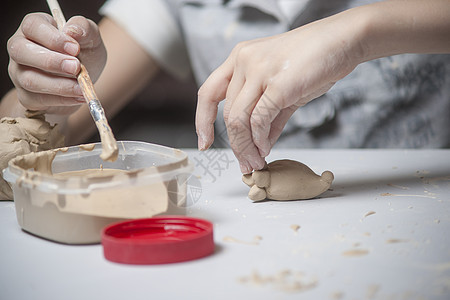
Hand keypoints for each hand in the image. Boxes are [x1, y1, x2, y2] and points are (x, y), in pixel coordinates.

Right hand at [7, 13, 105, 114]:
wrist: (84, 83)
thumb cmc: (85, 54)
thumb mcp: (91, 38)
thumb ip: (84, 28)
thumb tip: (73, 30)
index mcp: (35, 27)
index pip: (32, 26)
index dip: (52, 38)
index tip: (75, 48)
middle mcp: (21, 48)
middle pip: (20, 51)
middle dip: (50, 61)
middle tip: (76, 67)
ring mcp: (20, 73)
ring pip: (29, 79)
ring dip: (59, 85)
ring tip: (81, 87)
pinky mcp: (26, 95)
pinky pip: (38, 100)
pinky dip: (62, 100)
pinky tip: (79, 96)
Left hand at [196, 12, 361, 173]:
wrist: (344, 40)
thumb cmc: (314, 59)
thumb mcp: (282, 85)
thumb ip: (269, 114)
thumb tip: (261, 143)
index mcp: (239, 58)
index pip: (208, 93)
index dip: (203, 120)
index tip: (205, 142)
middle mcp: (244, 61)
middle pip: (228, 114)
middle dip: (236, 145)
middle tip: (246, 163)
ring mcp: (259, 71)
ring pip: (239, 120)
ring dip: (246, 148)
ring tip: (255, 162)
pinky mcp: (277, 84)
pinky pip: (260, 121)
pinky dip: (261, 141)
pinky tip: (266, 149)